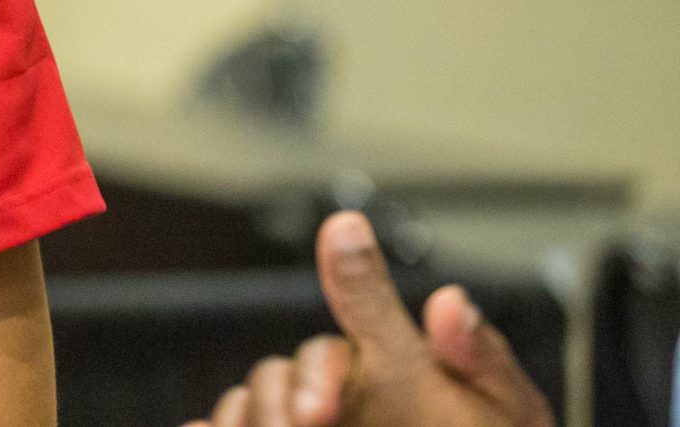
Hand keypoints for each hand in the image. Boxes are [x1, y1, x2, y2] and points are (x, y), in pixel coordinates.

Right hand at [182, 213, 553, 426]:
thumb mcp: (504, 407)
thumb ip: (477, 354)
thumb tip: (448, 300)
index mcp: (382, 371)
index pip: (329, 354)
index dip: (318, 376)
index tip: (324, 411)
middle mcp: (336, 396)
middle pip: (277, 379)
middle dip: (282, 405)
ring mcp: (304, 418)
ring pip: (246, 406)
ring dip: (248, 417)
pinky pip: (218, 425)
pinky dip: (209, 426)